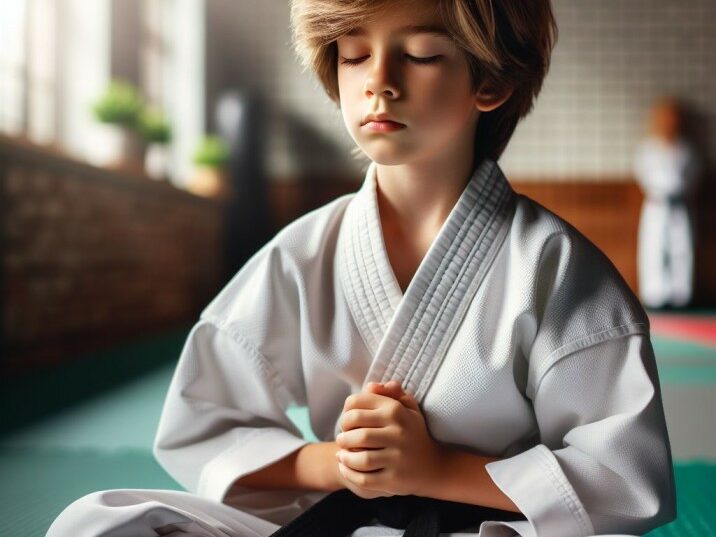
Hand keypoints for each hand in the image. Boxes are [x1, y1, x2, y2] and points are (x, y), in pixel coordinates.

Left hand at [335, 380, 445, 497]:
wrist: (433, 467)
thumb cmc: (412, 433)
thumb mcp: (407, 409)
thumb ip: (389, 394)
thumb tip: (370, 386)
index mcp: (396, 410)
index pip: (356, 404)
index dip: (345, 412)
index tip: (347, 422)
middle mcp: (398, 432)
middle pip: (355, 429)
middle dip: (343, 435)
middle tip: (341, 439)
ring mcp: (397, 457)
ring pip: (359, 457)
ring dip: (344, 456)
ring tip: (341, 454)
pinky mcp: (394, 480)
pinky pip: (364, 478)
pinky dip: (349, 473)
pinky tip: (345, 467)